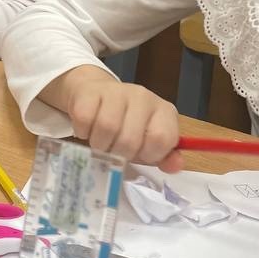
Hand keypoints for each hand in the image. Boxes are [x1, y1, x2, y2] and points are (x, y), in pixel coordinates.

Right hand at [46, 66, 182, 171]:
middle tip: (115, 152)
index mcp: (163, 111)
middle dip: (119, 154)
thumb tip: (175, 165)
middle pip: (130, 139)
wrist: (96, 94)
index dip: (148, 155)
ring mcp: (117, 91)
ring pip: (106, 128)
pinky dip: (83, 132)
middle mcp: (143, 97)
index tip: (139, 155)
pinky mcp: (92, 91)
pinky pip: (85, 119)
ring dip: (99, 145)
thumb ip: (164, 156)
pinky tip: (87, 130)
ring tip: (100, 143)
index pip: (162, 139)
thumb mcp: (148, 142)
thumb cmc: (126, 124)